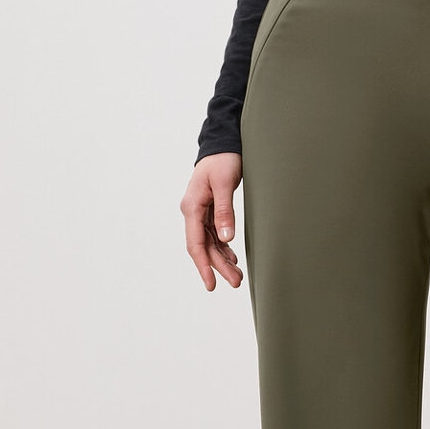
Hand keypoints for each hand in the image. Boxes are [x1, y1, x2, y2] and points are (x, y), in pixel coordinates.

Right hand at [182, 153, 243, 290]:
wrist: (222, 144)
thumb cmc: (222, 160)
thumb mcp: (224, 183)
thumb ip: (224, 211)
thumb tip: (226, 238)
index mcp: (192, 207)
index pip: (195, 243)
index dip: (203, 265)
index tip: (211, 284)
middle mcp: (193, 212)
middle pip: (204, 246)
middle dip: (218, 266)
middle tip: (236, 282)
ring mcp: (200, 212)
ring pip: (210, 242)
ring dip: (222, 259)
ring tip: (237, 275)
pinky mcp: (210, 210)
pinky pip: (214, 234)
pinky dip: (223, 247)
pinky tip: (233, 258)